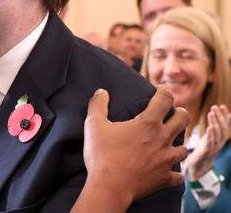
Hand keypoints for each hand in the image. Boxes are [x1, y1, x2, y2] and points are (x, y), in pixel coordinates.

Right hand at [83, 87, 188, 203]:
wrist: (109, 187)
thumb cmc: (102, 155)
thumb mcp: (94, 125)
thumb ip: (97, 105)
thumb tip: (101, 92)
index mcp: (148, 123)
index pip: (165, 98)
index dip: (164, 91)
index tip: (159, 91)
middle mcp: (162, 139)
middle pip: (184, 119)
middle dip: (179, 113)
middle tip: (170, 114)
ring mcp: (166, 159)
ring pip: (184, 147)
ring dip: (178, 143)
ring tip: (168, 143)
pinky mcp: (165, 178)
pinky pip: (178, 176)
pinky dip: (175, 173)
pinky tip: (168, 171)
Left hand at [185, 105, 230, 179]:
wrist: (196, 169)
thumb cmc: (202, 152)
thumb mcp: (209, 138)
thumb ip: (215, 128)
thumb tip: (223, 114)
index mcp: (218, 140)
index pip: (224, 126)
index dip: (224, 116)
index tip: (221, 106)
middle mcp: (218, 144)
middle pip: (222, 129)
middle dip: (220, 117)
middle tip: (215, 107)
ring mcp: (212, 149)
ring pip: (218, 135)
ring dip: (215, 123)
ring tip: (211, 113)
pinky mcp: (205, 154)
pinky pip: (210, 144)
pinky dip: (211, 136)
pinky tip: (210, 128)